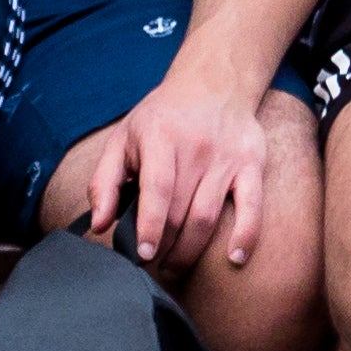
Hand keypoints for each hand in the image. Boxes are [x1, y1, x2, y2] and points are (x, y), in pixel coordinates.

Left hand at [76, 73, 282, 271]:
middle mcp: (196, 147)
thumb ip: (105, 181)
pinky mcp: (251, 165)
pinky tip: (235, 259)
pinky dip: (246, 236)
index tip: (142, 254)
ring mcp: (227, 158)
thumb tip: (98, 224)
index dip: (149, 226)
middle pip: (180, 211)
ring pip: (209, 217)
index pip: (158, 189)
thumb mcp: (123, 137)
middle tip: (151, 266)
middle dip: (164, 247)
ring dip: (190, 251)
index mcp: (161, 137)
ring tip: (174, 268)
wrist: (213, 83)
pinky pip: (252, 207)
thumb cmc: (162, 117)